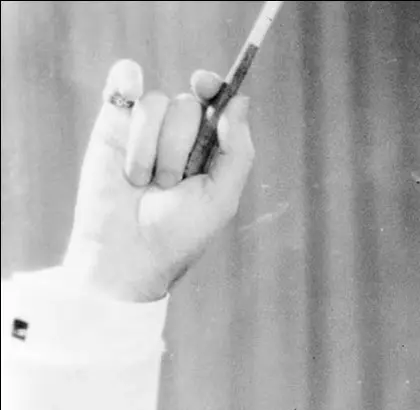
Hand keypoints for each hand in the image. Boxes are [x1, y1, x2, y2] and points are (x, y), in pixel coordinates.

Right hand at [62, 59, 254, 302]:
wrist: (126, 252)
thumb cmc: (178, 234)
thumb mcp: (221, 199)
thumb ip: (238, 151)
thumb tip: (240, 100)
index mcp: (210, 151)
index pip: (217, 103)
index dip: (214, 88)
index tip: (203, 84)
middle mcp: (179, 135)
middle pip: (186, 106)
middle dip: (177, 147)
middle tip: (167, 185)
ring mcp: (145, 127)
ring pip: (154, 103)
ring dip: (148, 147)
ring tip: (140, 181)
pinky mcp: (112, 122)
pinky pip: (124, 80)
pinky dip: (126, 82)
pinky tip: (126, 98)